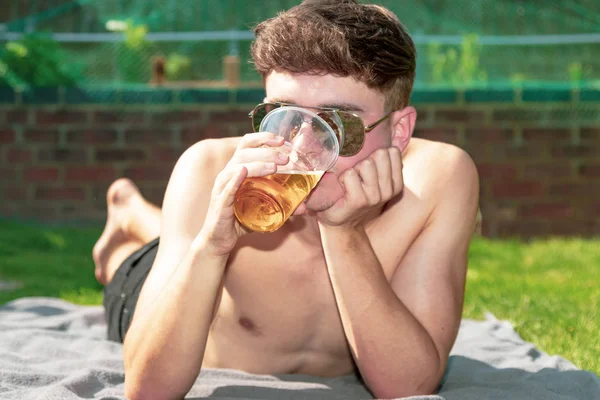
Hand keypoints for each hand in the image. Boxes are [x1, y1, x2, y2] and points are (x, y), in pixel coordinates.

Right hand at [196, 132, 288, 255]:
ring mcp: (222, 188)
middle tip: (286, 157)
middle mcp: (228, 174)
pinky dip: (235, 180)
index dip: (263, 138)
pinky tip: (244, 172)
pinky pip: (227, 189)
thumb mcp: (262, 208)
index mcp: (237, 170)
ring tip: (274, 167)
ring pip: (237, 167)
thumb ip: (281, 204)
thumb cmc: (240, 220)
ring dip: (257, 164)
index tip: (282, 140)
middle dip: (267, 152)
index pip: (247, 145)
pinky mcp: (220, 203)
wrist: (219, 240)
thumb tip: (303, 205)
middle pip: (245, 153)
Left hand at [317, 147, 403, 228]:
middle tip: (357, 175)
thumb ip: (382, 162)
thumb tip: (386, 130)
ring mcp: (374, 197)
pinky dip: (342, 178)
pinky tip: (342, 188)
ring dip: (353, 169)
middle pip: (380, 154)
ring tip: (349, 182)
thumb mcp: (374, 179)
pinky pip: (350, 175)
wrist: (341, 222)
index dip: (376, 154)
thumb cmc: (355, 194)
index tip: (368, 167)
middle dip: (365, 159)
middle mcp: (388, 191)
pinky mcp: (358, 201)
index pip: (393, 152)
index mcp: (396, 184)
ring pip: (366, 164)